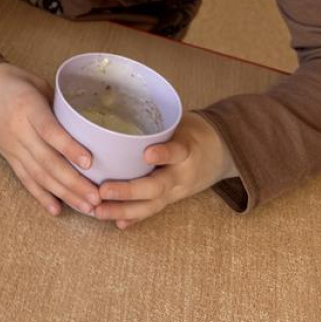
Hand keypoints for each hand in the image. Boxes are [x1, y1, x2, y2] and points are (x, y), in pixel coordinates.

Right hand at [0, 62, 100, 216]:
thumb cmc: (10, 79)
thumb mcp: (37, 83)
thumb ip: (58, 106)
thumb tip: (85, 126)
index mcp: (27, 107)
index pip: (49, 130)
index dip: (69, 148)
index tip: (90, 163)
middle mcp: (19, 130)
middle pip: (47, 161)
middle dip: (74, 182)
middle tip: (97, 197)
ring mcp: (12, 146)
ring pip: (39, 175)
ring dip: (64, 194)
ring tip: (86, 207)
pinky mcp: (7, 156)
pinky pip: (25, 179)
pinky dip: (41, 196)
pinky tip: (56, 210)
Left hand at [92, 112, 236, 229]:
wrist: (222, 152)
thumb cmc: (193, 132)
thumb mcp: (180, 121)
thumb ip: (155, 120)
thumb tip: (114, 98)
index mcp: (187, 150)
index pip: (178, 151)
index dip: (164, 153)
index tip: (147, 153)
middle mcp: (182, 174)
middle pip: (157, 186)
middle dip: (128, 191)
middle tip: (103, 190)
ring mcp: (176, 190)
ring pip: (151, 205)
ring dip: (124, 210)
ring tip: (98, 211)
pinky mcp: (171, 199)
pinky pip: (152, 211)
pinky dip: (134, 219)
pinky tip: (117, 224)